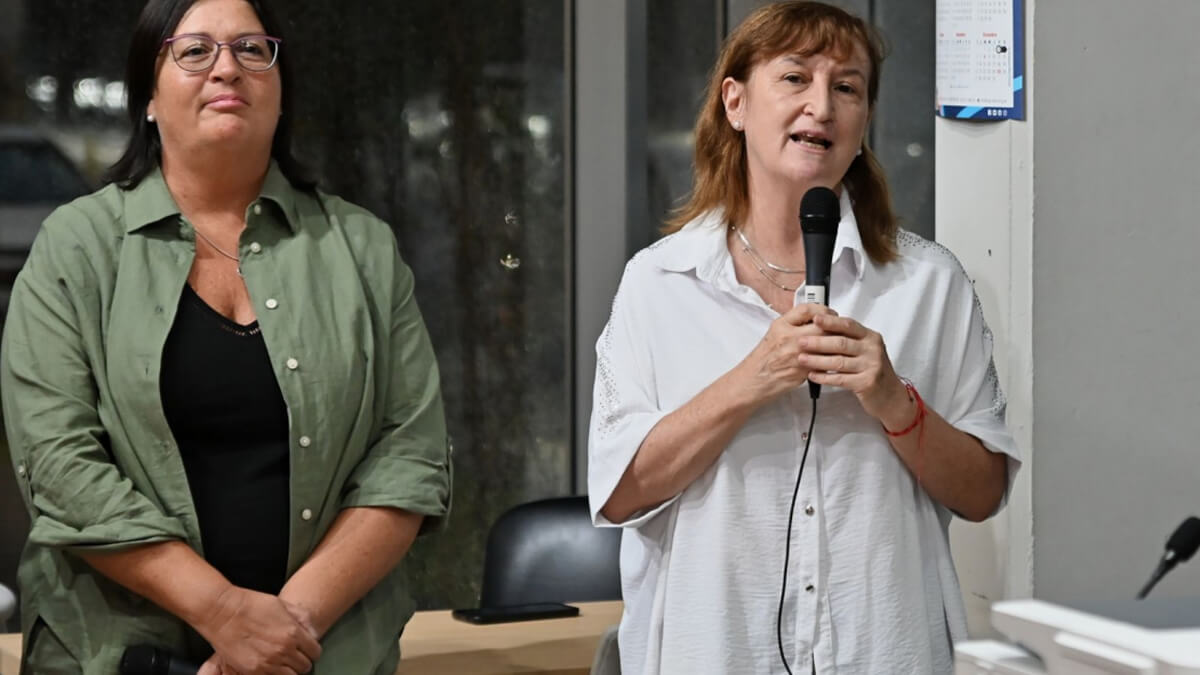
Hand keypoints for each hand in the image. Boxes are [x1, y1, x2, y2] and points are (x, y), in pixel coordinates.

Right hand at [198, 586, 320, 674]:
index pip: (315, 652)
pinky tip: (268, 665)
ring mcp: (268, 663)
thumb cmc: (251, 604)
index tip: (306, 649)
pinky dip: (272, 674)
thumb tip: (313, 632)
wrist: (222, 611)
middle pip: (305, 666)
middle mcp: (284, 650)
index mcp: (293, 632)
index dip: (312, 650)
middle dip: (301, 660)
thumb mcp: (282, 604)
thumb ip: (301, 618)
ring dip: (288, 669)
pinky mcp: (252, 671)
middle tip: (293, 656)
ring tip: (281, 662)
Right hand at [736, 303, 837, 403]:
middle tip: (839, 327)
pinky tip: (832, 359)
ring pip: (827, 345)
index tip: (828, 312)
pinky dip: (831, 360)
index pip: (807, 310)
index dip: (822, 309)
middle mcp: (789, 339)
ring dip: (836, 343)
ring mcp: (798, 355)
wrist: (753, 381)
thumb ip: (792, 324)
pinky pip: (824, 362)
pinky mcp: (804, 371)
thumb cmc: (763, 359)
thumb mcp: (773, 334)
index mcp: (781, 326)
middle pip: (822, 326)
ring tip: (839, 343)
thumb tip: (814, 318)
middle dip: (834, 326)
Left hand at [799, 314, 913, 426]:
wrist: (890, 395)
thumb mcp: (866, 349)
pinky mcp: (867, 383)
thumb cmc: (873, 369)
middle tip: (800, 341)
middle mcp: (872, 349)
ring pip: (838, 361)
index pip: (848, 325)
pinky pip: (840, 379)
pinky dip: (824, 377)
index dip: (830, 322)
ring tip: (801, 358)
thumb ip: (849, 339)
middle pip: (841, 343)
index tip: (814, 319)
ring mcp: (871, 366)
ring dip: (817, 360)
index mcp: (871, 337)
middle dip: (818, 342)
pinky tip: (812, 375)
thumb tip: (821, 327)